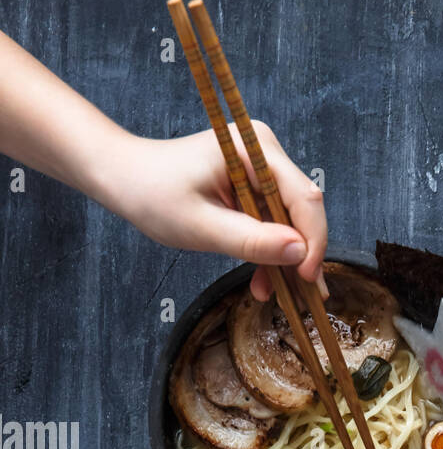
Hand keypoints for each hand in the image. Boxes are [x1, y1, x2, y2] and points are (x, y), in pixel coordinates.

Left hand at [108, 122, 327, 300]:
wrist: (124, 178)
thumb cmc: (152, 193)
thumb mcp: (201, 226)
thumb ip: (251, 241)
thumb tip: (299, 254)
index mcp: (254, 149)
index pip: (304, 197)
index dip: (312, 241)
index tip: (308, 278)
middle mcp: (265, 154)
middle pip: (302, 211)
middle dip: (302, 256)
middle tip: (304, 298)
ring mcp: (260, 170)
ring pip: (290, 223)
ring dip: (285, 261)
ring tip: (276, 294)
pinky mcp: (253, 187)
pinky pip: (273, 224)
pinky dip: (269, 254)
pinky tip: (263, 281)